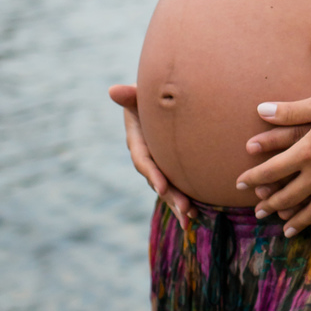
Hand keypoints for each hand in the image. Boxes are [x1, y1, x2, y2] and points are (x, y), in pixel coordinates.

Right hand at [108, 84, 194, 230]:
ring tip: (191, 219)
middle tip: (185, 210)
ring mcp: (159, 164)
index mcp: (137, 140)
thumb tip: (114, 91)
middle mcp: (147, 157)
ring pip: (167, 188)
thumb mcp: (139, 93)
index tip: (163, 186)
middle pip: (157, 180)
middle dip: (170, 196)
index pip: (143, 159)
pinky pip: (178, 186)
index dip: (152, 173)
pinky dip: (186, 200)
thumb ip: (130, 95)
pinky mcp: (172, 168)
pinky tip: (197, 215)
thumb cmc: (150, 94)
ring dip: (178, 204)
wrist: (162, 101)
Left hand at [236, 87, 310, 242]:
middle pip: (289, 195)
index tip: (239, 184)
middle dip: (271, 204)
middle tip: (258, 213)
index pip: (271, 170)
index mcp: (307, 151)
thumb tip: (259, 110)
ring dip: (298, 222)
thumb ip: (289, 111)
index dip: (253, 178)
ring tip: (287, 230)